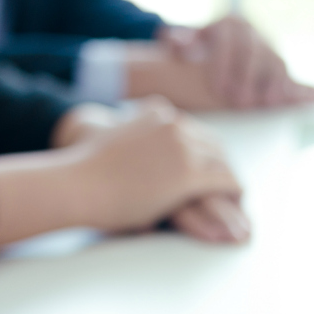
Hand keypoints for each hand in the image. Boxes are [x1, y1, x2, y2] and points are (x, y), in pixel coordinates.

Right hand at [0, 98, 247, 246]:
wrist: (76, 183)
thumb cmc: (85, 172)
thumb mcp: (114, 141)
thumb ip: (137, 142)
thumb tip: (141, 157)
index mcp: (156, 111)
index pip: (193, 130)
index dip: (205, 151)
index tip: (212, 167)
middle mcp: (173, 123)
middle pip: (212, 143)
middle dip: (221, 164)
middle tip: (229, 186)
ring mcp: (181, 145)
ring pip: (222, 160)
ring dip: (230, 179)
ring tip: (235, 197)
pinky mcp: (188, 171)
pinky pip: (224, 180)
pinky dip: (234, 190)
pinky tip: (237, 201)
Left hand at [157, 17, 313, 109]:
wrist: (207, 51)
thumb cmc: (193, 52)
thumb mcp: (183, 44)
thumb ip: (178, 41)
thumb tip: (171, 39)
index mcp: (230, 23)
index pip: (230, 39)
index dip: (225, 64)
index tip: (217, 87)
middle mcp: (253, 34)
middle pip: (256, 53)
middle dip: (248, 78)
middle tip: (238, 100)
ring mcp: (269, 51)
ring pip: (276, 65)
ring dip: (274, 85)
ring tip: (268, 103)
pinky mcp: (279, 72)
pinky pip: (298, 81)